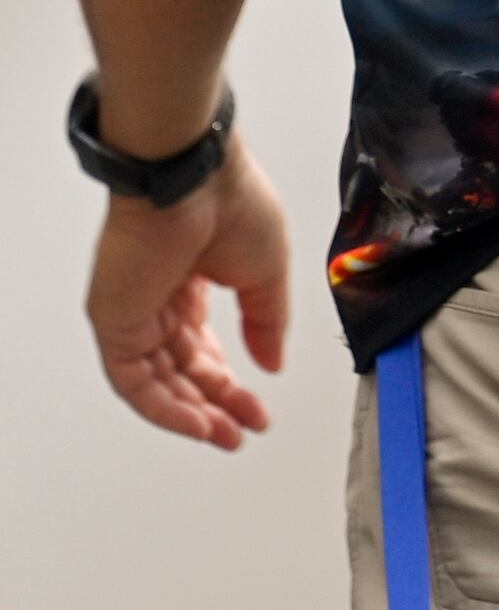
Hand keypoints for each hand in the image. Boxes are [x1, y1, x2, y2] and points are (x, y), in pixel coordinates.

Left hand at [85, 139, 288, 449]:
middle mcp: (159, 299)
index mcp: (193, 282)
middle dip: (217, 404)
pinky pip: (134, 381)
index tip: (258, 406)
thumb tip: (272, 364)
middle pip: (183, 370)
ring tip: (226, 434)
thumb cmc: (231, 199)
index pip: (204, 349)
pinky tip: (198, 423)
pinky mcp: (115, 321)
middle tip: (244, 427)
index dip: (232, 383)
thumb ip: (268, 322)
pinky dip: (165, 407)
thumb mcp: (269, 270)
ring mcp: (135, 312)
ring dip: (192, 414)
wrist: (195, 175)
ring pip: (158, 382)